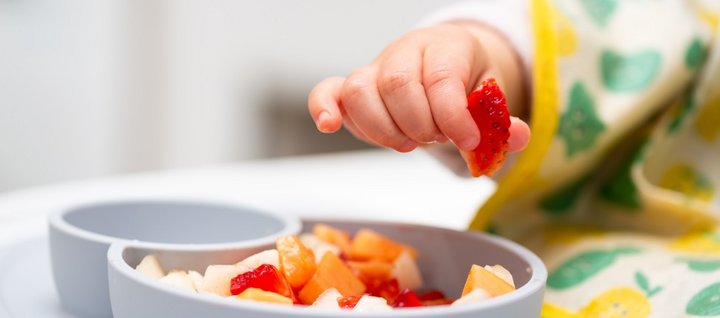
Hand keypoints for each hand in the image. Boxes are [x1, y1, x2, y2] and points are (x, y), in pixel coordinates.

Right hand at [308, 22, 529, 153]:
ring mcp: (374, 68)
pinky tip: (330, 126)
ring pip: (361, 91)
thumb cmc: (466, 83)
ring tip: (407, 143)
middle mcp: (405, 51)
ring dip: (383, 129)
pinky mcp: (351, 88)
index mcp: (446, 47)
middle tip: (435, 139)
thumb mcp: (492, 99)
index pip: (441, 78)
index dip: (452, 116)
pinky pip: (327, 91)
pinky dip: (324, 108)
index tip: (467, 141)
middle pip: (398, 85)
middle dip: (419, 124)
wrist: (443, 65)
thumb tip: (518, 137)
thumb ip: (502, 120)